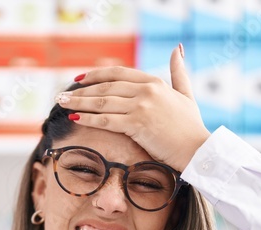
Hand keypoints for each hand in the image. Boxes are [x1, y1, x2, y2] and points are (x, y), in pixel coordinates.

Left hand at [57, 45, 210, 172]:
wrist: (198, 149)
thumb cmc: (191, 126)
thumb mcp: (185, 94)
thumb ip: (179, 72)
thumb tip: (177, 49)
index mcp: (154, 82)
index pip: (118, 73)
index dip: (96, 75)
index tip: (79, 79)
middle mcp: (146, 90)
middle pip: (105, 86)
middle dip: (81, 91)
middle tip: (63, 94)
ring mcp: (141, 106)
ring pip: (102, 102)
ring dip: (78, 102)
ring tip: (62, 104)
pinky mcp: (137, 124)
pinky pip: (105, 120)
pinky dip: (87, 118)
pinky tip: (74, 118)